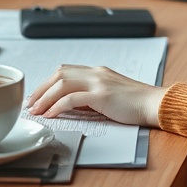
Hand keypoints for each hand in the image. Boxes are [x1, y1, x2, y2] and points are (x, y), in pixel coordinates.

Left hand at [26, 65, 167, 127]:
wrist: (154, 104)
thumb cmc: (135, 104)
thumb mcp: (110, 96)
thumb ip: (91, 97)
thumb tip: (70, 105)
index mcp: (98, 72)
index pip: (66, 71)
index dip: (48, 83)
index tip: (38, 96)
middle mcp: (96, 73)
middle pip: (60, 74)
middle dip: (41, 89)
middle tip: (31, 104)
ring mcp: (99, 82)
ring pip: (62, 83)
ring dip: (45, 98)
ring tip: (36, 110)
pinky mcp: (102, 96)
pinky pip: (72, 99)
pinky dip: (58, 106)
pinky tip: (51, 115)